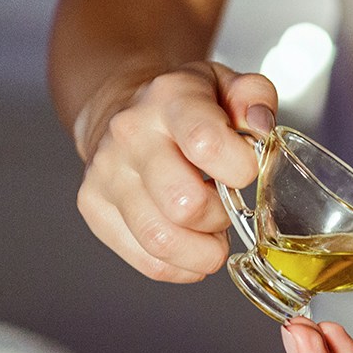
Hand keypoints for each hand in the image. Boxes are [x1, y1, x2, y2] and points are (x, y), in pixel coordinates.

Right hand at [76, 61, 276, 282]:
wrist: (125, 110)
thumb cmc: (188, 107)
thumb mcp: (226, 86)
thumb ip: (255, 97)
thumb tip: (259, 124)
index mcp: (170, 99)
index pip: (206, 143)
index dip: (240, 169)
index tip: (245, 171)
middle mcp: (130, 134)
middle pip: (184, 204)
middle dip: (221, 217)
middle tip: (228, 208)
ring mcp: (106, 173)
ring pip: (162, 241)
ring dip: (203, 251)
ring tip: (212, 234)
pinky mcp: (93, 206)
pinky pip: (147, 261)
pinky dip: (182, 267)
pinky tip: (192, 247)